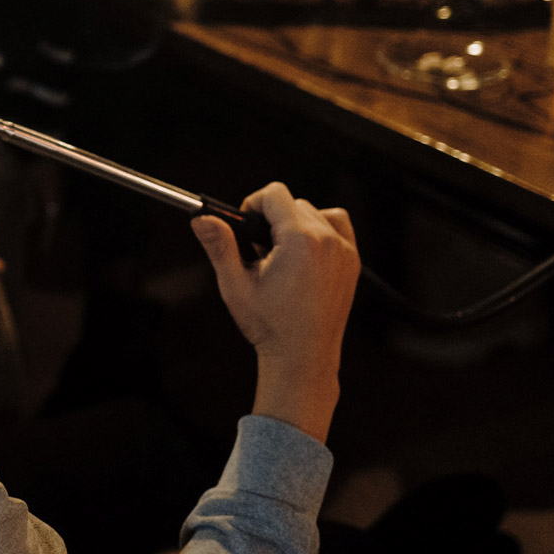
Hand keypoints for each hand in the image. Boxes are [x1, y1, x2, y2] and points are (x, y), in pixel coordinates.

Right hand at [192, 183, 358, 440]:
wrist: (303, 358)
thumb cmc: (269, 326)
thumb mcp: (236, 285)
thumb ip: (219, 246)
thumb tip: (201, 219)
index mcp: (300, 240)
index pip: (274, 194)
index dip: (252, 205)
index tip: (245, 229)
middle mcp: (327, 240)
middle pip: (293, 203)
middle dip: (272, 220)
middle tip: (260, 252)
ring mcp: (344, 251)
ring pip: (316, 212)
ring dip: (296, 224)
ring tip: (282, 254)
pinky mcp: (352, 262)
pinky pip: (337, 226)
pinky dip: (321, 229)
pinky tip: (305, 253)